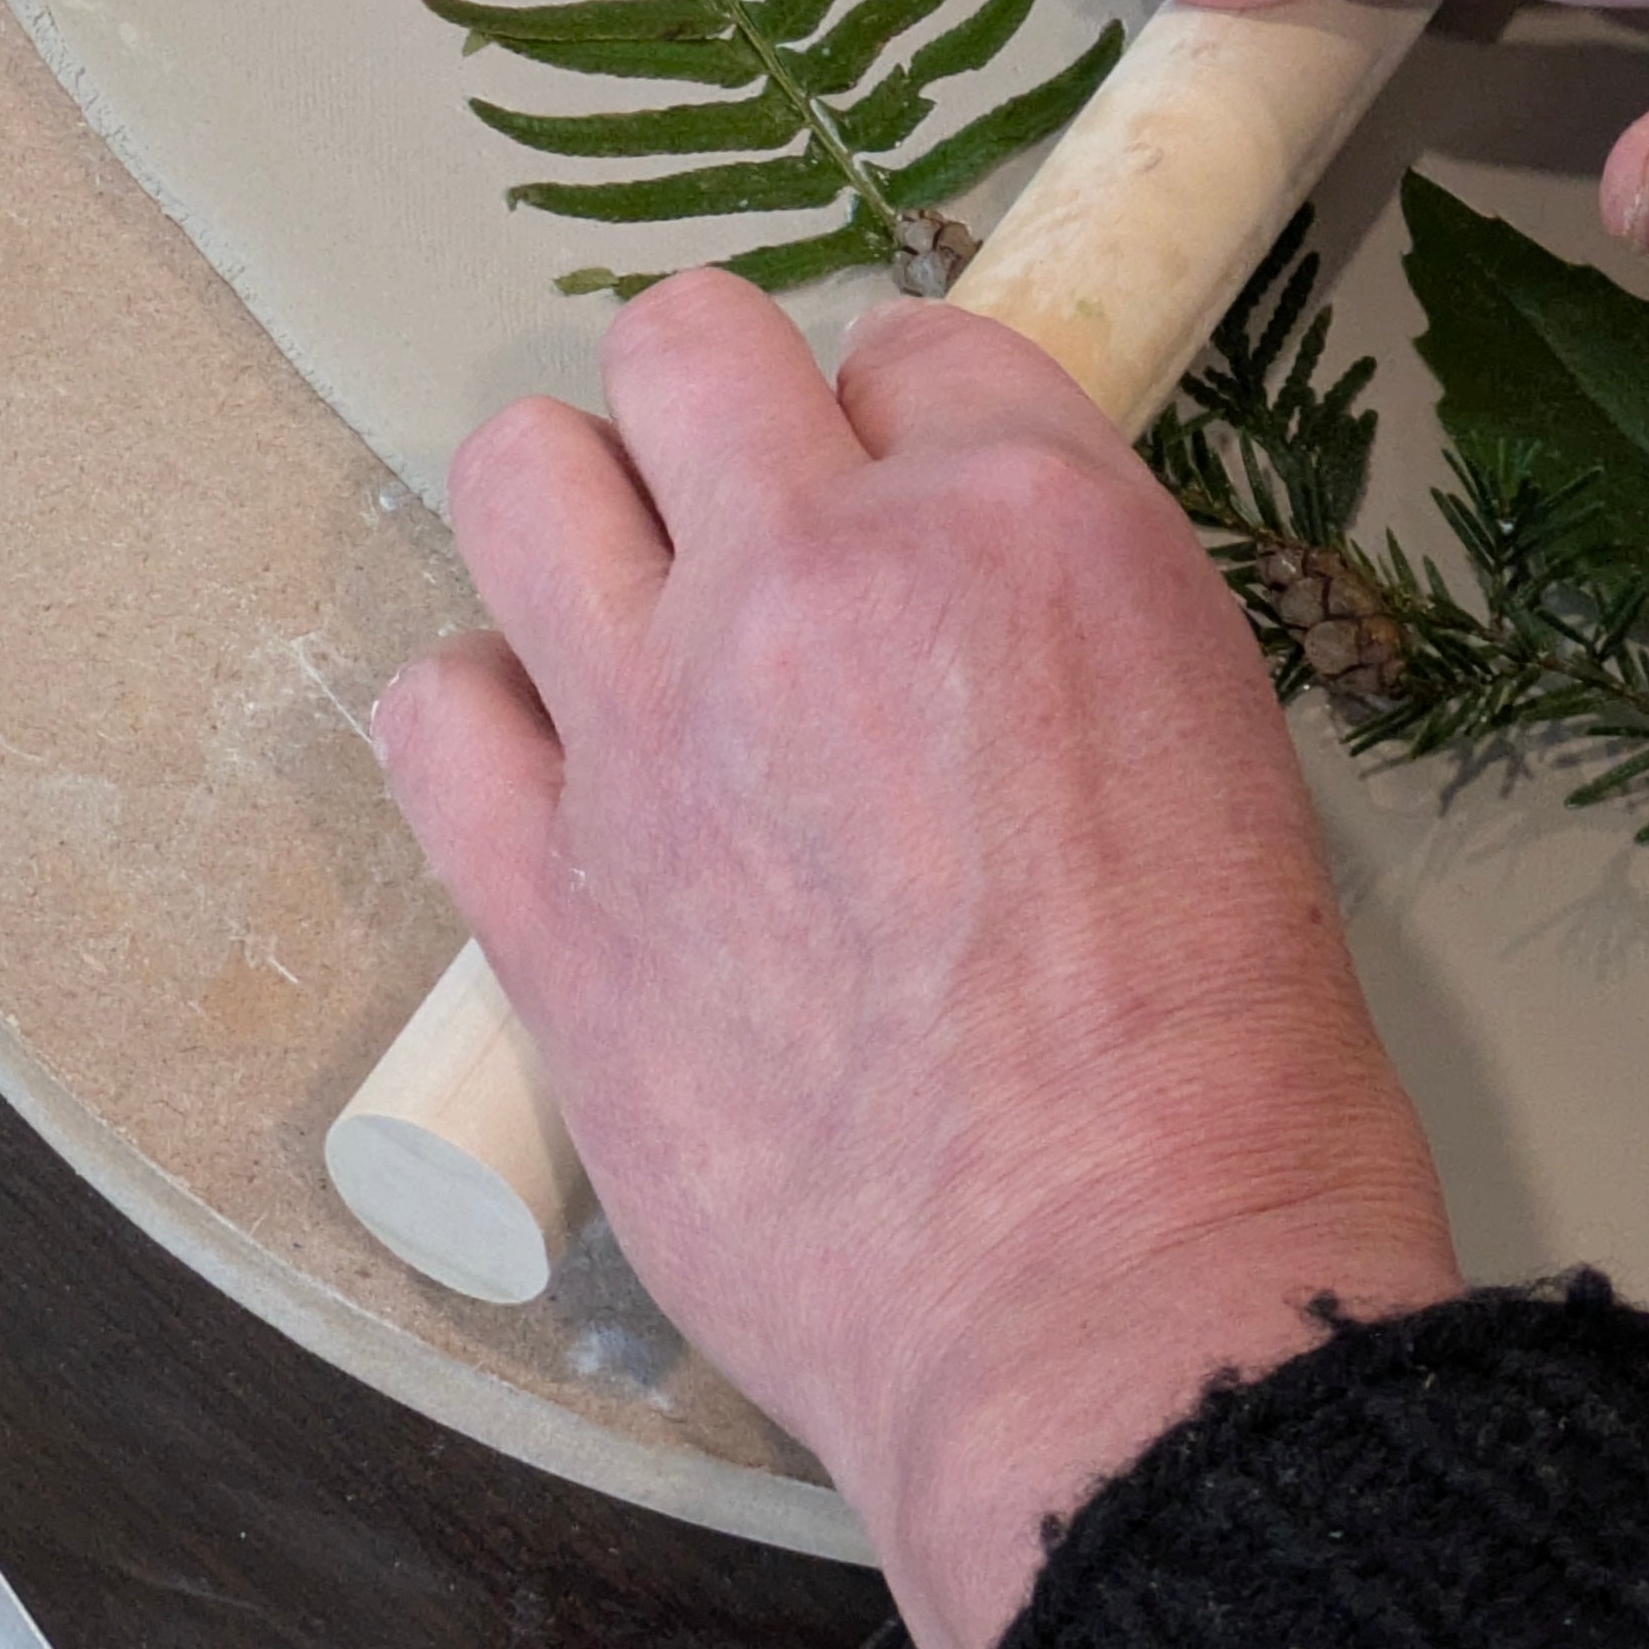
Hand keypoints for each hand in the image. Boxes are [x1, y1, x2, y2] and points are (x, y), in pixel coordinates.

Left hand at [373, 270, 1455, 1648]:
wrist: (1113, 1303)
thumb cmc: (1216, 1066)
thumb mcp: (1211, 734)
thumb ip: (1049, 608)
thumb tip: (946, 581)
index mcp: (1024, 523)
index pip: (913, 346)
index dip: (912, 431)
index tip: (913, 507)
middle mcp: (818, 579)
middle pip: (682, 344)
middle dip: (720, 414)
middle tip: (757, 526)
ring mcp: (657, 727)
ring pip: (522, 473)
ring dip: (580, 524)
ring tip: (636, 624)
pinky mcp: (546, 894)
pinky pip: (432, 711)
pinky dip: (484, 724)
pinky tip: (557, 782)